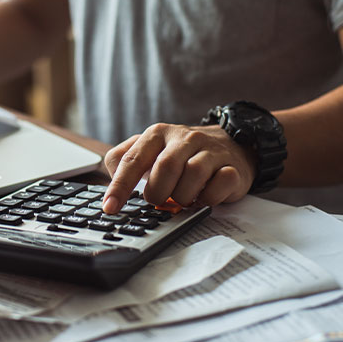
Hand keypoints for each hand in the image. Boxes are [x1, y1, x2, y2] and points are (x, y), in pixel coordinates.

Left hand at [101, 123, 256, 213]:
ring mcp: (210, 150)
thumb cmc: (182, 155)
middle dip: (158, 192)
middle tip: (159, 200)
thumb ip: (125, 162)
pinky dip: (209, 198)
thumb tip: (110, 185)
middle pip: (165, 168)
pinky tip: (204, 198)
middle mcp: (184, 138)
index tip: (110, 207)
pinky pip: (220, 184)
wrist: (231, 146)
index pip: (132, 159)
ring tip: (183, 198)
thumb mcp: (151, 151)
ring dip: (183, 196)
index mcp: (157, 134)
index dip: (119, 186)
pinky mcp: (232, 167)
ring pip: (193, 175)